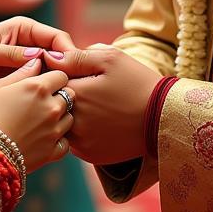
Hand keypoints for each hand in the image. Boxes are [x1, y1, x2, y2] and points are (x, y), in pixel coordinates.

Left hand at [0, 16, 74, 105]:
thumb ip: (11, 54)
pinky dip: (49, 93)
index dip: (66, 51)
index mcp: (23, 29)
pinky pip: (42, 86)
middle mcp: (30, 45)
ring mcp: (28, 65)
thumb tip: (39, 55)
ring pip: (54, 73)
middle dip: (68, 69)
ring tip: (68, 98)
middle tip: (76, 86)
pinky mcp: (23, 82)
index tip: (72, 67)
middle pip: (59, 55)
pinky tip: (55, 104)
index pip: (55, 37)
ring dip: (61, 83)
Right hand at [0, 59, 72, 171]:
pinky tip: (43, 139)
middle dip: (60, 96)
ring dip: (60, 117)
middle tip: (42, 102)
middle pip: (70, 95)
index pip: (61, 75)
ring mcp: (54, 130)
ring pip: (70, 118)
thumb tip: (37, 61)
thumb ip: (21, 73)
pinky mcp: (52, 152)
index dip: (53, 78)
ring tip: (40, 122)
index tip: (44, 84)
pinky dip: (58, 140)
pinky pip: (66, 143)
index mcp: (38, 87)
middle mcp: (51, 107)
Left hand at [42, 45, 159, 164]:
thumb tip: (48, 57)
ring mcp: (80, 141)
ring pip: (61, 124)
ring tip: (95, 106)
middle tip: (89, 91)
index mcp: (75, 93)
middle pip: (53, 105)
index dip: (61, 75)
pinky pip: (73, 141)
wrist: (164, 118)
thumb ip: (75, 57)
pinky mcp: (89, 155)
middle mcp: (72, 121)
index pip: (50, 82)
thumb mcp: (110, 59)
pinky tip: (98, 122)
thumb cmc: (138, 83)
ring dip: (70, 115)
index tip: (78, 74)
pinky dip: (80, 132)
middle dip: (63, 96)